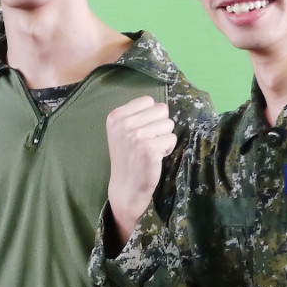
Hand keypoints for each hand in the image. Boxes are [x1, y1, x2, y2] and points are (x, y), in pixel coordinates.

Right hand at [104, 96, 176, 243]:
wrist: (126, 186)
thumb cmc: (128, 156)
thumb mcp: (122, 131)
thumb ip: (137, 115)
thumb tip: (162, 105)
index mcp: (115, 116)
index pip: (148, 101)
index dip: (150, 116)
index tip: (140, 130)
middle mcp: (124, 124)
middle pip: (161, 110)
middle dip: (159, 125)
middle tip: (147, 141)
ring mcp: (137, 136)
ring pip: (168, 124)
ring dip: (164, 137)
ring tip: (151, 149)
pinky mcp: (150, 148)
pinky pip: (172, 138)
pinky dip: (167, 148)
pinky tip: (155, 157)